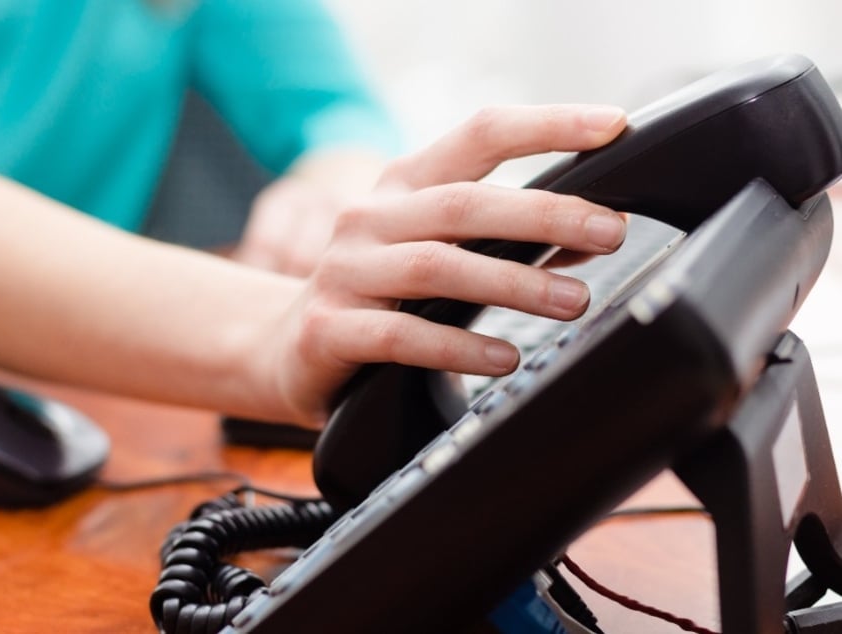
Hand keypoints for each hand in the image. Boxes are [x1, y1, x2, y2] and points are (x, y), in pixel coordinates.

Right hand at [262, 104, 628, 425]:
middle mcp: (369, 218)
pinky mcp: (328, 329)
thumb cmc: (379, 296)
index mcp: (402, 187)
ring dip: (512, 283)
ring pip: (436, 266)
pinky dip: (458, 347)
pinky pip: (401, 337)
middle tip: (609, 231)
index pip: (479, 135)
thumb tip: (585, 237)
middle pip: (464, 203)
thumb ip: (497, 241)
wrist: (288, 350)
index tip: (611, 126)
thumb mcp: (435, 253)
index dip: (546, 125)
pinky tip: (504, 357)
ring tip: (572, 301)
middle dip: (544, 214)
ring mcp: (343, 272)